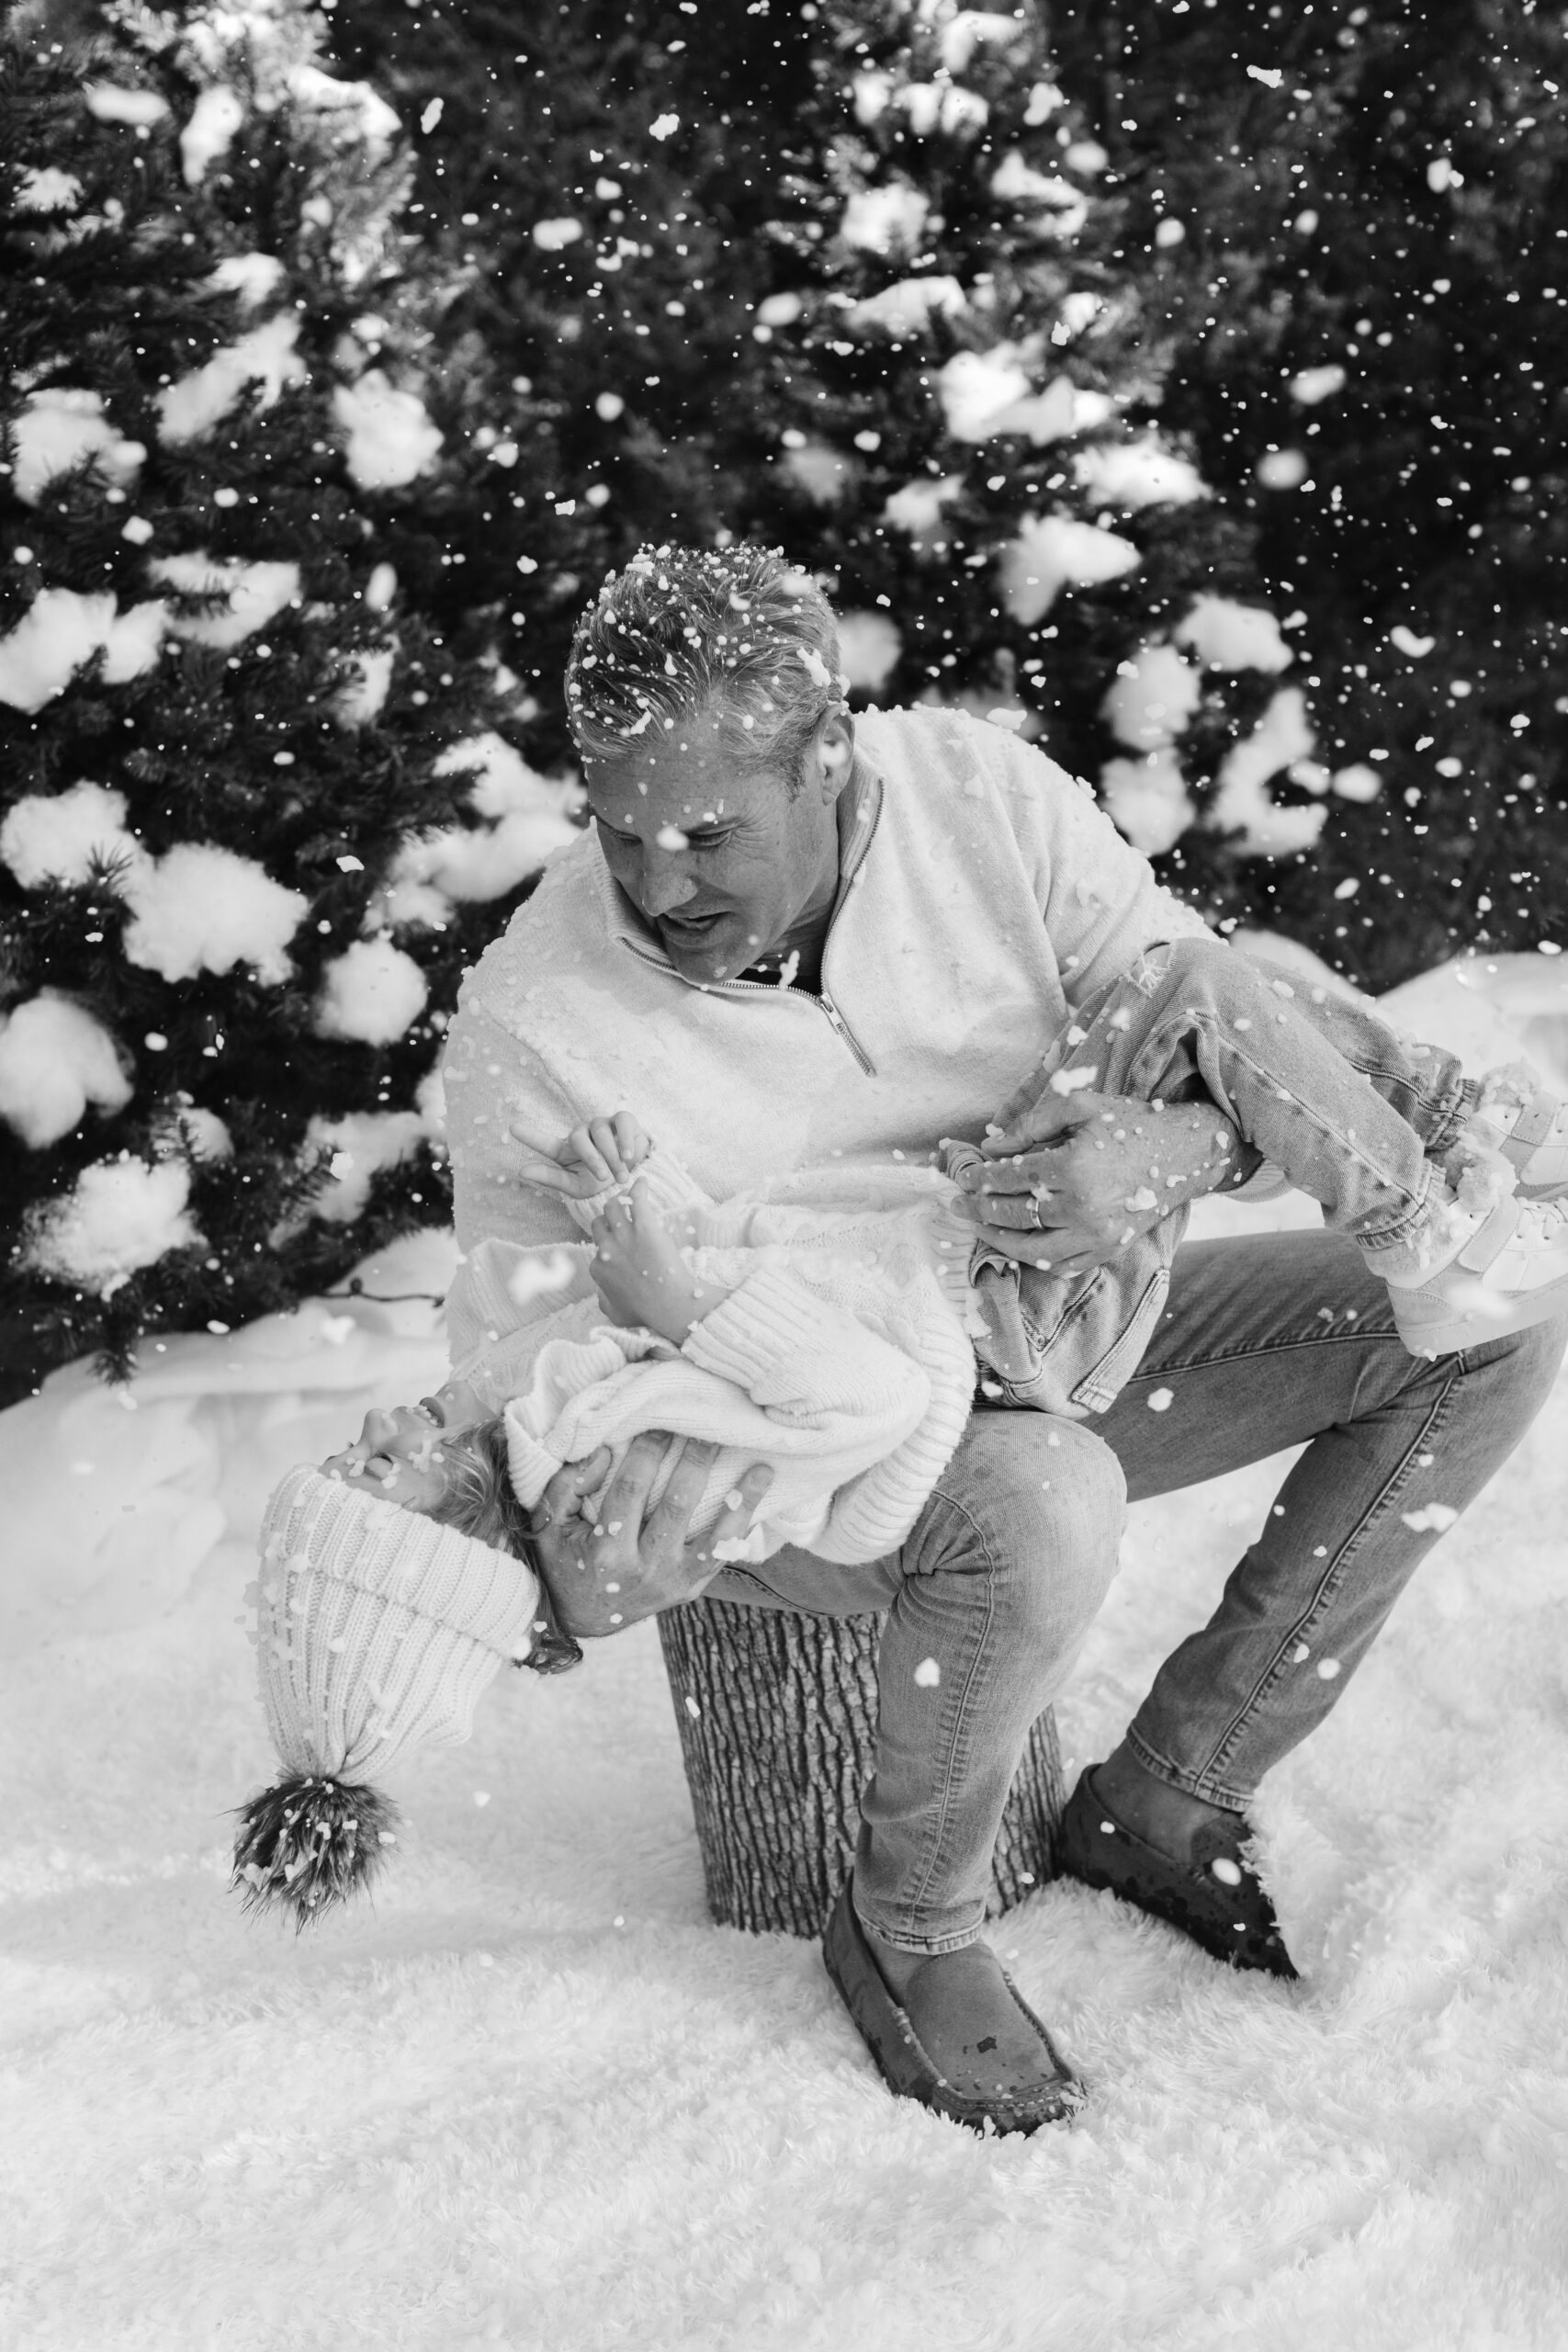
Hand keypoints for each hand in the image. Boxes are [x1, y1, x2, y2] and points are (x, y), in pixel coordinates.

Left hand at [508, 1109, 652, 1200]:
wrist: (634, 1177)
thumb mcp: (576, 1186)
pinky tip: (628, 1155)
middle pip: (579, 1139)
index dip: (531, 1136)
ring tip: (622, 1177)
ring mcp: (600, 1124)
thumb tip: (522, 1170)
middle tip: (603, 1178)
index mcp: (565, 1151)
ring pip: (602, 1134)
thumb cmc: (601, 1183)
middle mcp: (581, 1134)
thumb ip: (551, 1177)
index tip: (513, 1129)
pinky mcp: (622, 1120)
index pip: (546, 1144)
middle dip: (592, 1159)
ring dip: (612, 1158)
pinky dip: (625, 1139)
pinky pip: (622, 1122)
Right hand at [530, 1435, 772, 1635]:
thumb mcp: (549, 1526)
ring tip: (762, 1468)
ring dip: (740, 1500)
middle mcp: (642, 1569)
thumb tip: (604, 1452)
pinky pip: (721, 1558)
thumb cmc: (564, 1560)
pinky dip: (742, 1529)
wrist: (580, 1617)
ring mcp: (671, 1583)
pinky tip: (760, 1502)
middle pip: (676, 1506)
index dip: (647, 1452)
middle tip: (709, 1428)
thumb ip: (566, 1486)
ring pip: (713, 1538)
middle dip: (695, 1462)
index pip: (631, 1489)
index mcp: (605, 1551)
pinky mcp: (689, 1590)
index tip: (659, 1421)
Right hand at [589, 1178, 729, 1344]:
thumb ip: (604, 1303)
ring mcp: (624, 1237)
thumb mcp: (616, 1314)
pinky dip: (638, 1188)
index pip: (596, 1249)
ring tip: (627, 1196)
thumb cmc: (645, 1312)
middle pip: (599, 1223)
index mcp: (598, 1267)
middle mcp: (606, 1249)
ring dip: (619, 1199)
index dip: (606, 1245)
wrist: (669, 1304)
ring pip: (612, 1206)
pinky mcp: (644, 1227)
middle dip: (607, 1218)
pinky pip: (636, 1200)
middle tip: (619, 1213)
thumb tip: (601, 1296)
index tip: (617, 1243)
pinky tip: (642, 1182)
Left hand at [950, 1087, 1238, 1273]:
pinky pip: (1060, 1265)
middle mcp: (1082, 1207)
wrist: (1184, 1154)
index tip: (961, 1176)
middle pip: (1014, 1214)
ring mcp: (1095, 1235)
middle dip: (979, 1208)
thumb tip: (992, 1146)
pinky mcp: (1106, 1251)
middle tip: (956, 1204)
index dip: (980, 1177)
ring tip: (978, 1226)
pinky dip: (1032, 1258)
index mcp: (1073, 1166)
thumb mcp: (1081, 1106)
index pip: (1010, 1177)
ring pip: (1030, 1247)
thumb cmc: (1130, 1123)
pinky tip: (1015, 1245)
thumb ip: (1033, 1122)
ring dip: (997, 1239)